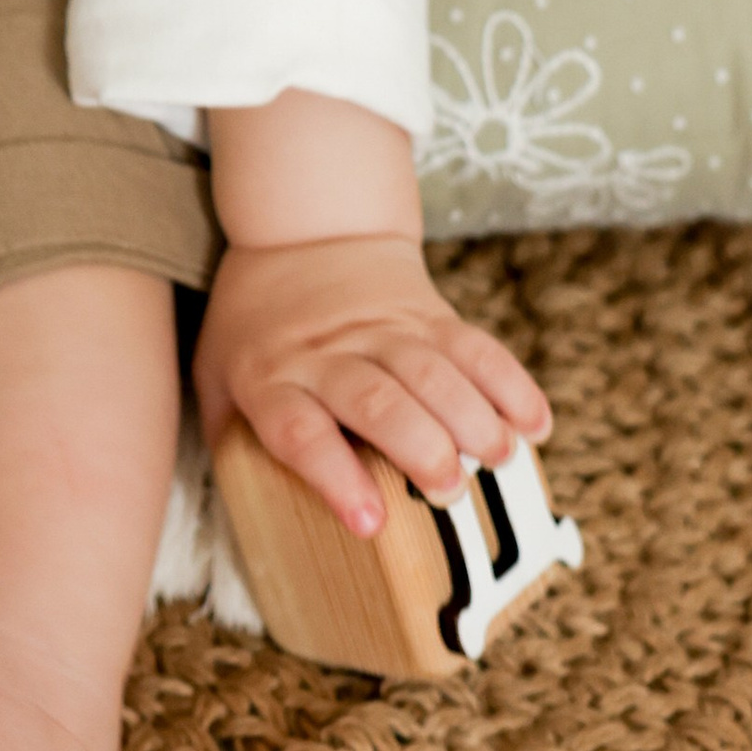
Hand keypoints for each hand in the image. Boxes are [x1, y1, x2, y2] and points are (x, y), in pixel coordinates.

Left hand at [192, 233, 551, 540]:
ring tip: (498, 458)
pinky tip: (534, 423)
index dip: (334, 477)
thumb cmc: (255, 326)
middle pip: (376, 401)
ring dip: (471, 417)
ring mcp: (382, 328)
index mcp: (271, 378)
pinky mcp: (428, 313)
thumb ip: (227, 439)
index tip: (370, 522)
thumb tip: (248, 522)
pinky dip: (509, 383)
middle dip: (419, 447)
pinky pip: (474, 346)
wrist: (302, 228)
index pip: (298, 431)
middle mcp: (329, 353)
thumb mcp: (217, 374)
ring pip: (431, 371)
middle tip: (450, 488)